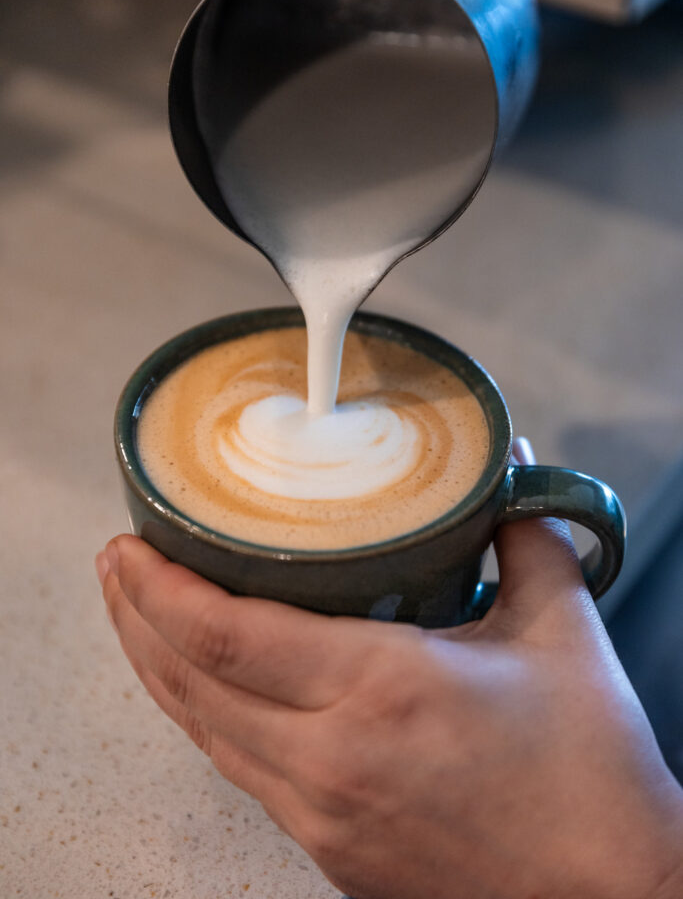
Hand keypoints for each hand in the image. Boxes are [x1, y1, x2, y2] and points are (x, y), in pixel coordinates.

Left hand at [97, 439, 682, 898]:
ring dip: (159, 670)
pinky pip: (240, 772)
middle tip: (117, 564)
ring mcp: (322, 814)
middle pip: (189, 685)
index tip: (128, 546)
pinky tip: (208, 690)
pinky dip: (206, 720)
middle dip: (135, 618)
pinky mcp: (330, 850)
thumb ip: (524, 537)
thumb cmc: (588, 777)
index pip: (224, 637)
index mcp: (380, 691)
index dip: (158, 589)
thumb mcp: (563, 631)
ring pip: (203, 735)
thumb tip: (505, 473)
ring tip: (140, 616)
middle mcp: (331, 758)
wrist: (611, 897)